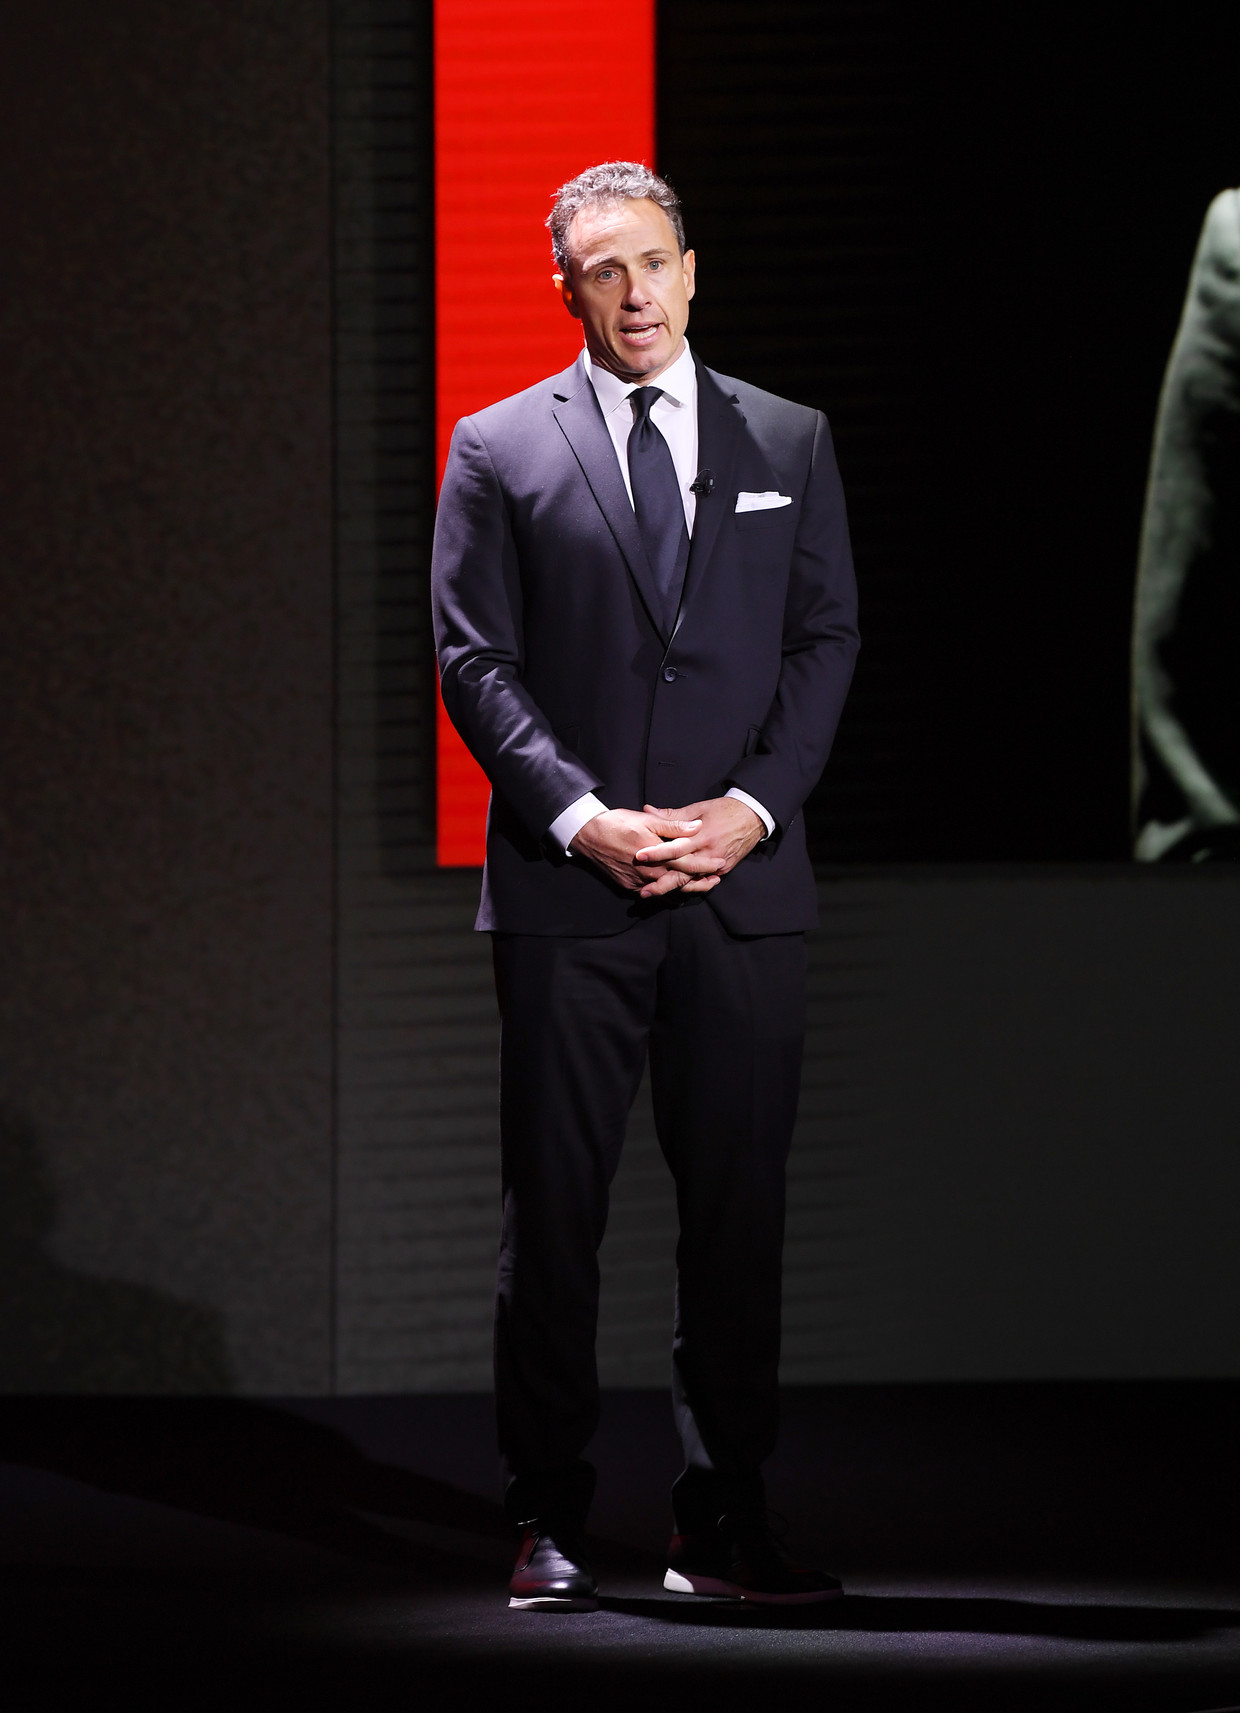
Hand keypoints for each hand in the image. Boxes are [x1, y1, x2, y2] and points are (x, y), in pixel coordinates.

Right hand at [569, 807, 712, 892]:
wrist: (588, 835)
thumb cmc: (618, 823)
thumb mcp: (647, 820)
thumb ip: (674, 826)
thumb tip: (697, 826)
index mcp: (657, 854)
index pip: (688, 863)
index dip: (705, 865)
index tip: (720, 864)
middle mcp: (650, 872)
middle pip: (681, 882)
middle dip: (699, 882)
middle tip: (715, 881)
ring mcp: (638, 882)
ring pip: (667, 890)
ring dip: (684, 888)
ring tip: (699, 886)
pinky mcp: (629, 886)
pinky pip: (651, 892)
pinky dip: (664, 891)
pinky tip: (673, 888)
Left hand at [633, 797, 764, 897]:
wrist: (753, 817)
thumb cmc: (723, 810)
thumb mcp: (697, 809)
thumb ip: (672, 815)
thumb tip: (648, 810)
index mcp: (702, 836)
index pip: (676, 847)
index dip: (657, 853)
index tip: (640, 856)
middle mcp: (709, 853)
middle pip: (683, 872)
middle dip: (662, 882)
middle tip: (643, 890)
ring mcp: (718, 864)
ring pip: (692, 881)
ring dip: (672, 888)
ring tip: (654, 893)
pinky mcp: (723, 869)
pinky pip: (704, 882)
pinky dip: (689, 887)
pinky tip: (675, 892)